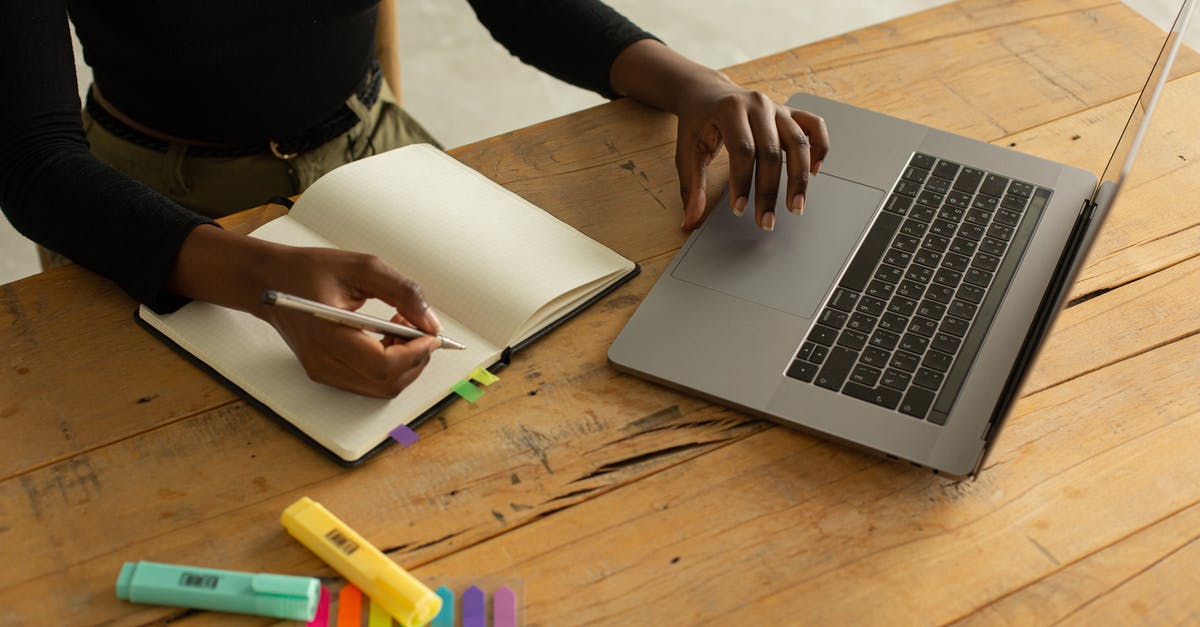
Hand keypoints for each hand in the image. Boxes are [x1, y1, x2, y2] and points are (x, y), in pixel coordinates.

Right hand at [258, 247, 441, 397]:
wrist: (269, 281)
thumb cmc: (309, 270)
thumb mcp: (362, 267)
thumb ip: (402, 292)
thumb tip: (430, 322)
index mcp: (327, 335)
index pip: (383, 365)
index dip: (416, 353)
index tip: (431, 335)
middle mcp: (322, 362)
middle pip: (386, 383)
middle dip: (415, 359)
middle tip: (418, 328)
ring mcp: (322, 372)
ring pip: (381, 388)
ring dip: (404, 363)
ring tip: (400, 327)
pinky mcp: (325, 373)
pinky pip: (369, 382)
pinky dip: (389, 366)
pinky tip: (386, 337)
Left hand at [675, 79, 829, 230]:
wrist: (707, 92)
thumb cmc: (697, 123)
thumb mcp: (686, 151)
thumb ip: (690, 186)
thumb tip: (690, 221)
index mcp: (730, 109)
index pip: (742, 150)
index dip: (742, 182)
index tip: (739, 209)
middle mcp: (758, 105)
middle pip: (772, 151)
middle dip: (769, 191)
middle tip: (767, 221)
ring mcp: (777, 107)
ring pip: (799, 142)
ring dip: (799, 178)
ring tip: (796, 207)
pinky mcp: (790, 112)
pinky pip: (814, 126)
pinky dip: (820, 147)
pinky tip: (814, 171)